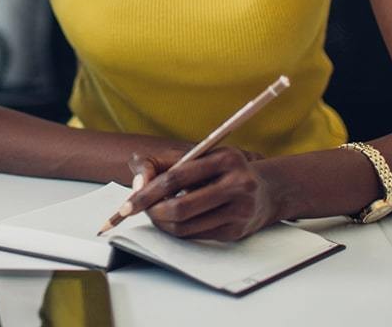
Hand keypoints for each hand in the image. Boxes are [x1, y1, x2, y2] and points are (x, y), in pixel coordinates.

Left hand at [123, 147, 277, 241]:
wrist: (264, 191)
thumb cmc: (219, 170)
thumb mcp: (194, 156)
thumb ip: (158, 163)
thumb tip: (138, 184)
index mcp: (224, 158)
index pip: (176, 176)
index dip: (147, 192)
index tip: (127, 205)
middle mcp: (238, 183)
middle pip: (180, 206)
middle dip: (153, 212)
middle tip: (138, 212)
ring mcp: (240, 210)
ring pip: (186, 226)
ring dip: (162, 224)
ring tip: (155, 214)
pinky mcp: (237, 231)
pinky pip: (196, 236)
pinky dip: (178, 231)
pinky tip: (174, 221)